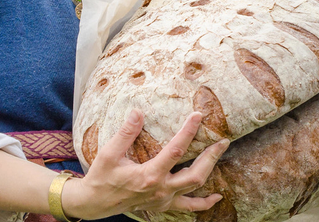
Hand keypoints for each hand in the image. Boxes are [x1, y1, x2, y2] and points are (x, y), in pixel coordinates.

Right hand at [62, 109, 229, 218]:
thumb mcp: (108, 154)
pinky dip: (204, 203)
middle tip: (223, 140)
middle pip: (195, 174)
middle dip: (211, 156)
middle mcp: (160, 189)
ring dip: (210, 170)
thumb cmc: (101, 177)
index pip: (175, 151)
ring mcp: (164, 199)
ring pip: (195, 187)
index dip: (188, 132)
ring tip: (220, 152)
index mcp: (148, 175)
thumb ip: (125, 133)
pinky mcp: (164, 205)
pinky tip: (217, 197)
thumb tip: (138, 111)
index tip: (198, 116)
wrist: (95, 203)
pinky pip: (189, 207)